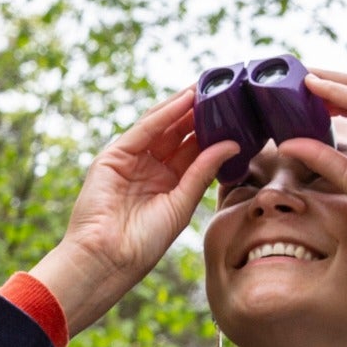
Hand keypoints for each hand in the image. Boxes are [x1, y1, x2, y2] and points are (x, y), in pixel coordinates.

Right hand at [29, 90, 245, 338]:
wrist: (108, 259)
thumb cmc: (144, 244)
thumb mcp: (182, 204)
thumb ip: (202, 172)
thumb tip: (233, 144)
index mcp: (169, 184)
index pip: (194, 150)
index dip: (213, 131)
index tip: (238, 113)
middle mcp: (150, 169)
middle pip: (178, 133)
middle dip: (200, 113)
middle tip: (226, 90)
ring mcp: (131, 161)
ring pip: (161, 127)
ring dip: (183, 107)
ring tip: (208, 87)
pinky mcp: (114, 157)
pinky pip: (143, 130)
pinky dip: (163, 114)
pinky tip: (184, 100)